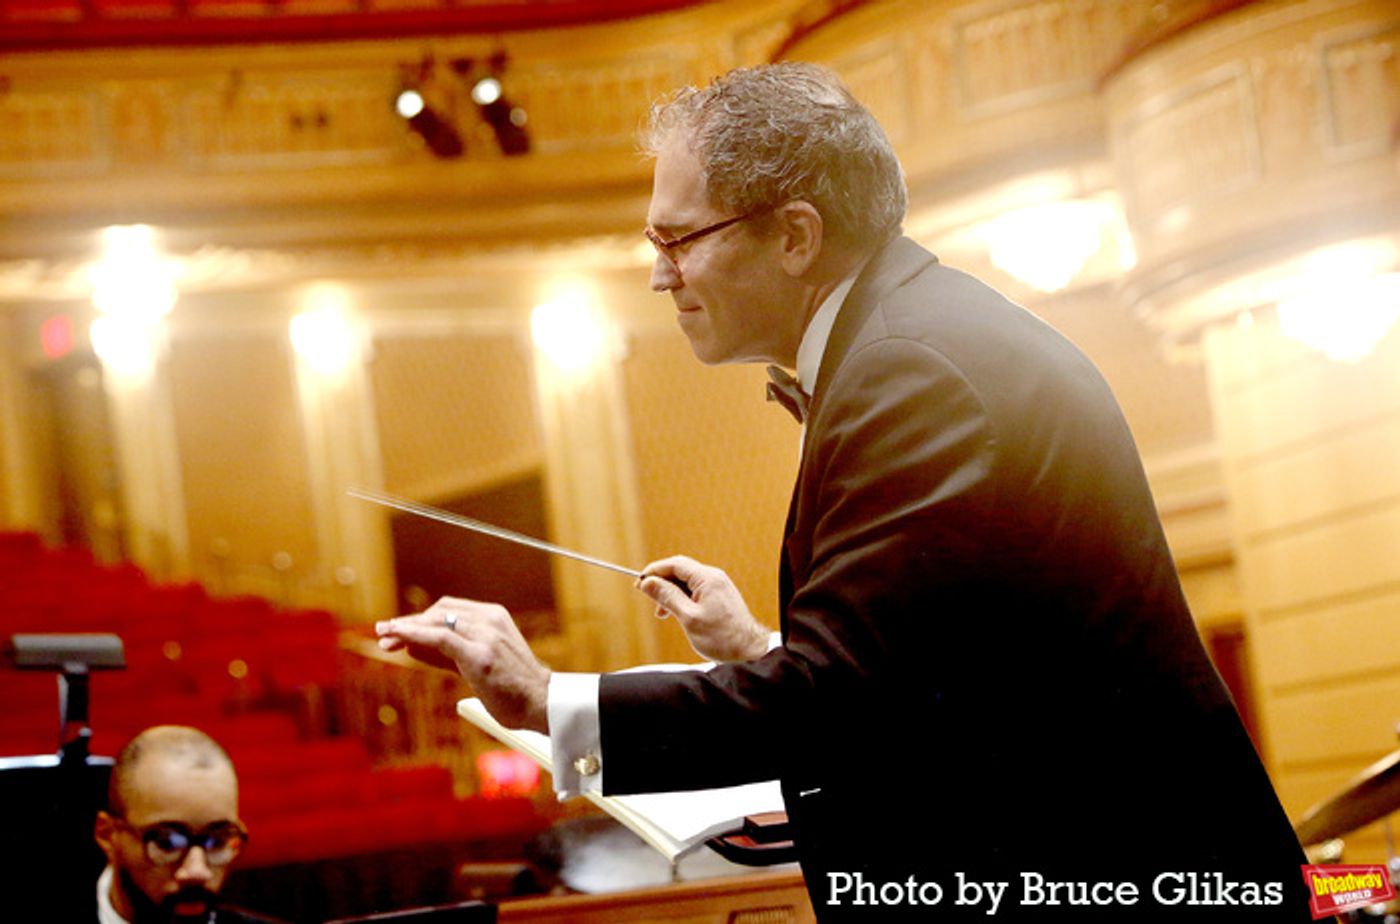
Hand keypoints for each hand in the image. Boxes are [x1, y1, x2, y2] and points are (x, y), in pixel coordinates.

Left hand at [376, 598, 549, 732]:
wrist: (542, 705)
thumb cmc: (512, 689)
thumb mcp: (478, 663)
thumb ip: (447, 653)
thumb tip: (411, 645)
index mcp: (494, 616)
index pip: (448, 609)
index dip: (419, 618)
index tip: (396, 629)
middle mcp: (490, 619)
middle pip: (439, 611)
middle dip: (409, 622)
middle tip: (383, 633)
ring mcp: (486, 635)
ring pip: (436, 621)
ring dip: (405, 627)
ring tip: (384, 636)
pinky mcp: (480, 654)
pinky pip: (439, 636)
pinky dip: (414, 633)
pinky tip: (398, 636)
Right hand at [636, 556, 770, 662]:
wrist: (748, 651)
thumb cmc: (722, 638)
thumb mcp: (688, 618)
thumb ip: (667, 597)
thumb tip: (647, 582)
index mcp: (707, 579)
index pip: (675, 564)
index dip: (654, 571)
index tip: (639, 583)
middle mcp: (714, 578)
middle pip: (680, 570)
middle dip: (661, 582)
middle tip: (646, 596)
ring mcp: (717, 587)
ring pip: (686, 582)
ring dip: (670, 592)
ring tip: (660, 612)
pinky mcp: (719, 597)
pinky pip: (695, 591)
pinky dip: (681, 599)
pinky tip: (674, 613)